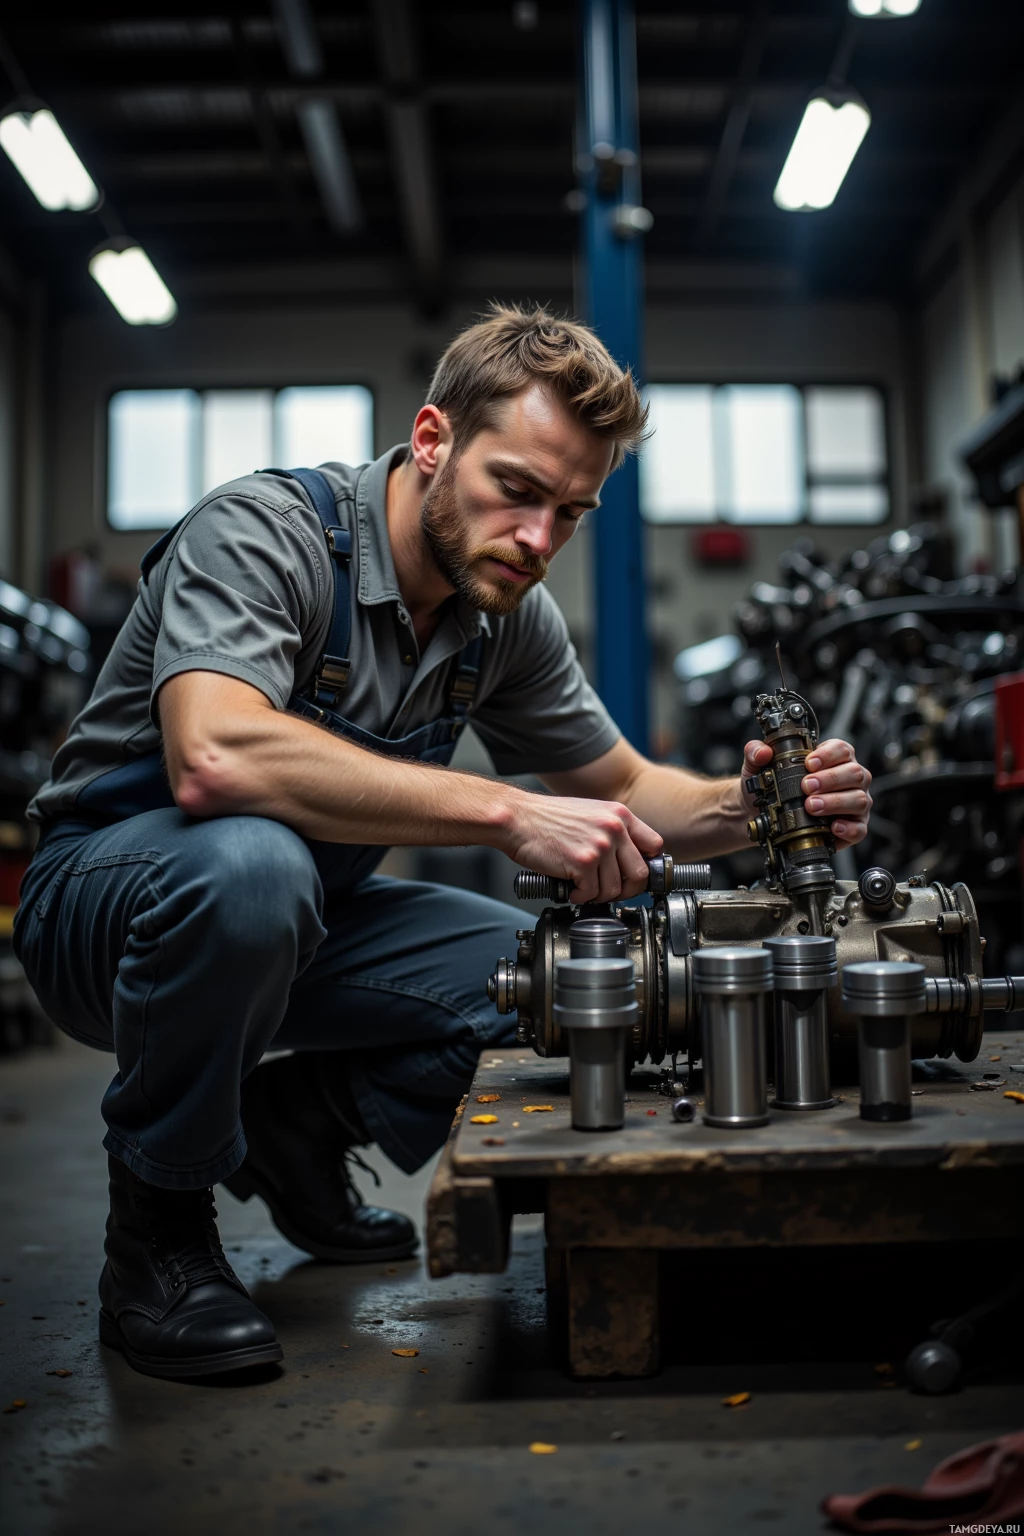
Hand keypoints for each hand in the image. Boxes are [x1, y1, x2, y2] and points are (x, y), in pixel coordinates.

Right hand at [505, 791, 663, 903]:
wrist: (517, 818)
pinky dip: (580, 897)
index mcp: (620, 815)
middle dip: (626, 890)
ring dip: (599, 896)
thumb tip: (627, 860)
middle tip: (610, 892)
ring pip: (615, 889)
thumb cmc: (547, 818)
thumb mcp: (591, 813)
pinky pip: (592, 893)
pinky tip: (571, 889)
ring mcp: (600, 846)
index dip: (646, 864)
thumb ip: (613, 831)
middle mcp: (614, 828)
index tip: (634, 875)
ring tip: (584, 889)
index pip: (655, 845)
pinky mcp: (583, 863)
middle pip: (640, 873)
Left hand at [741, 737, 872, 848]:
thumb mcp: (758, 769)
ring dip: (835, 802)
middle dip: (830, 779)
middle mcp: (849, 780)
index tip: (809, 763)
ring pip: (859, 799)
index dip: (828, 755)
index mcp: (834, 759)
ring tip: (811, 806)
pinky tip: (832, 827)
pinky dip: (848, 828)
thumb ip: (755, 753)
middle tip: (807, 787)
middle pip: (854, 773)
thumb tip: (762, 752)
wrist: (765, 817)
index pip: (842, 749)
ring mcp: (854, 803)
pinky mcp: (853, 827)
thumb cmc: (771, 789)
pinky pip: (859, 828)